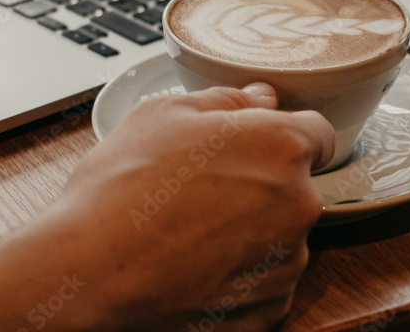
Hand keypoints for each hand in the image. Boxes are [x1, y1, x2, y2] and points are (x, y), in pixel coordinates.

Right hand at [48, 83, 333, 330]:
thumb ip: (227, 100)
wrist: (92, 269)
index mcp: (280, 147)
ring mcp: (285, 266)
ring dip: (249, 230)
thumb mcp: (165, 112)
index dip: (283, 133)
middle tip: (202, 182)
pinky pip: (264, 283)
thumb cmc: (124, 185)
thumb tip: (261, 98)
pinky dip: (237, 275)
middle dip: (259, 182)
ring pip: (279, 236)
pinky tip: (191, 264)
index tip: (254, 142)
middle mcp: (298, 207)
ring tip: (188, 226)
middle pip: (295, 186)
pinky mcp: (266, 313)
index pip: (317, 132)